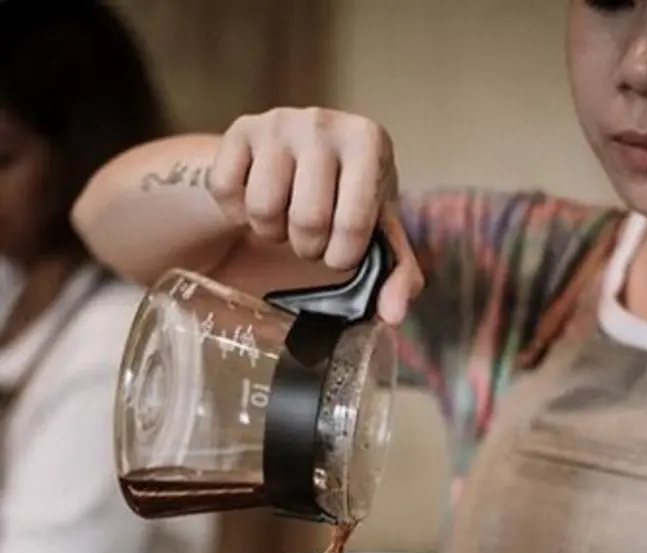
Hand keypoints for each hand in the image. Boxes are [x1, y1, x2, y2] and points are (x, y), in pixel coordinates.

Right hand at [208, 108, 422, 324]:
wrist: (298, 157)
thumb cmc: (346, 198)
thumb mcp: (378, 230)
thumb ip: (397, 273)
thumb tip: (393, 315)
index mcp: (369, 142)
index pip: (354, 224)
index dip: (341, 255)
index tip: (340, 247)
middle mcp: (325, 123)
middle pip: (307, 219)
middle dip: (307, 246)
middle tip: (311, 236)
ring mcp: (279, 123)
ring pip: (263, 208)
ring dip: (271, 232)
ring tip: (286, 218)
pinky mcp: (240, 129)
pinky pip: (227, 191)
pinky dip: (238, 213)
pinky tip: (257, 200)